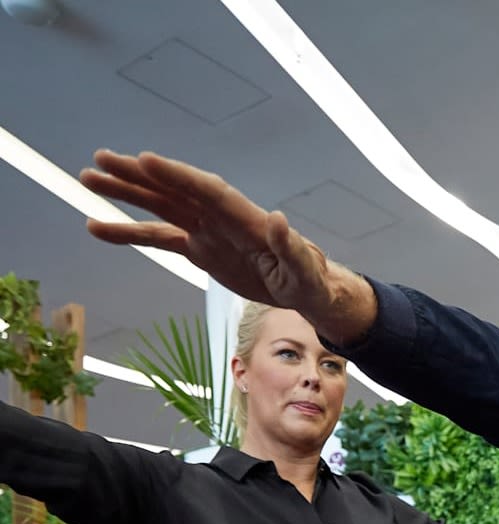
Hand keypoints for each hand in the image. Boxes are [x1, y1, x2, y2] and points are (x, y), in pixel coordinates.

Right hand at [78, 150, 373, 341]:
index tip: (146, 159)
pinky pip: (159, 237)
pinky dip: (129, 232)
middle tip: (101, 159)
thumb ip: (292, 248)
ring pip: (160, 206)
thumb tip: (280, 220)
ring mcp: (208, 231)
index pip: (208, 190)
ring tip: (88, 179)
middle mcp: (222, 218)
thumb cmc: (312, 279)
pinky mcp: (200, 249)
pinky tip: (96, 227)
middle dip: (140, 175)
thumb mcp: (306, 270)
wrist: (307, 290)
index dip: (178, 175)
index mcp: (247, 219)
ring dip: (125, 194)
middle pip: (176, 190)